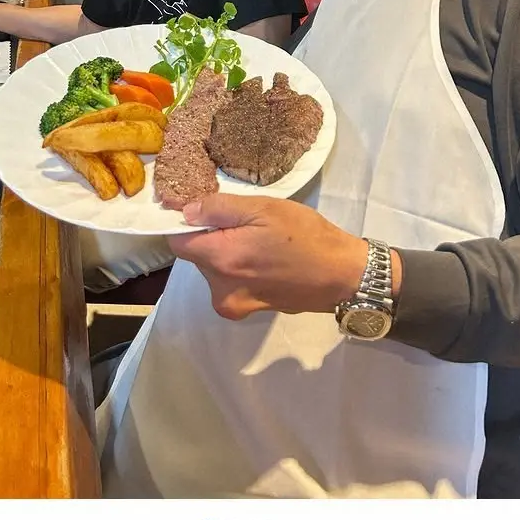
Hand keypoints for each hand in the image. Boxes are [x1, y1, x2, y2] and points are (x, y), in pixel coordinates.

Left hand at [167, 194, 367, 319]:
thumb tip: (185, 211)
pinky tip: (264, 259)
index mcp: (221, 259)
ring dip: (226, 254)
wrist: (341, 275)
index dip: (185, 223)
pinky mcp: (246, 311)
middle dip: (212, 237)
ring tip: (259, 242)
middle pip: (196, 255)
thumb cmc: (306, 236)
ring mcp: (233, 304)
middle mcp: (219, 288)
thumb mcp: (264, 208)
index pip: (177, 241)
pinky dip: (239, 270)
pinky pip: (229, 283)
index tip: (204, 210)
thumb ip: (219, 208)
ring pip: (213, 269)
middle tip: (245, 224)